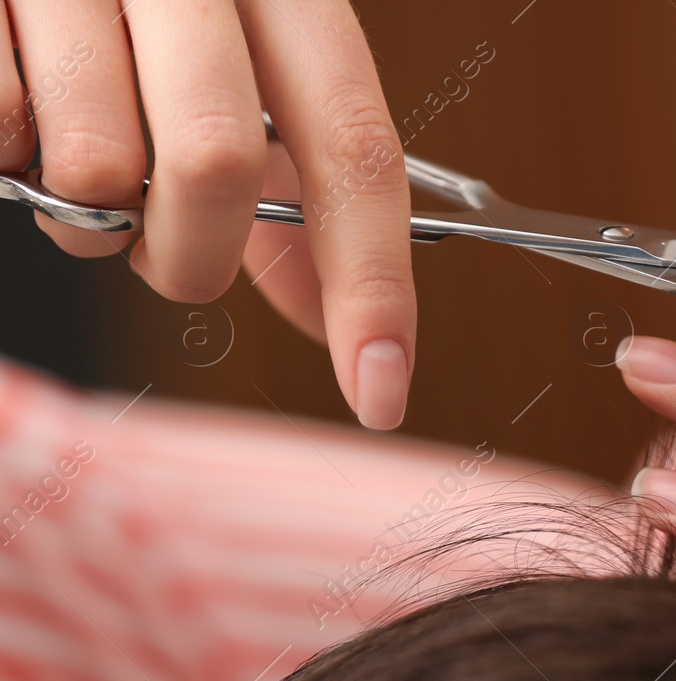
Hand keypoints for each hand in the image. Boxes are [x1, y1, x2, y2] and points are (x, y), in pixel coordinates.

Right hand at [0, 0, 414, 429]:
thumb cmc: (137, 10)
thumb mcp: (240, 69)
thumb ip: (293, 184)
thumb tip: (341, 324)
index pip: (358, 149)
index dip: (375, 284)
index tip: (381, 391)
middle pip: (218, 164)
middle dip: (194, 256)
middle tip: (166, 253)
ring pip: (96, 162)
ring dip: (90, 216)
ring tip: (80, 170)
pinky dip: (8, 153)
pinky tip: (22, 115)